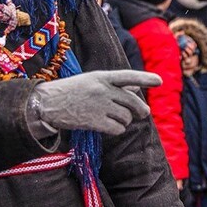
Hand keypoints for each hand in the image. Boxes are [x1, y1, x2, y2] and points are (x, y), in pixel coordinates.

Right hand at [27, 70, 159, 135]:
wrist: (47, 104)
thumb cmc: (71, 91)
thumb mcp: (92, 81)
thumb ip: (114, 85)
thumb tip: (136, 87)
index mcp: (101, 77)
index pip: (128, 76)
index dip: (145, 78)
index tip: (160, 81)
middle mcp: (102, 90)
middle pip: (133, 101)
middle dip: (141, 110)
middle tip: (142, 113)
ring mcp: (99, 106)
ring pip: (126, 117)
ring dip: (124, 121)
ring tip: (114, 119)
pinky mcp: (94, 121)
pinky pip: (118, 128)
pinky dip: (117, 129)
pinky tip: (109, 127)